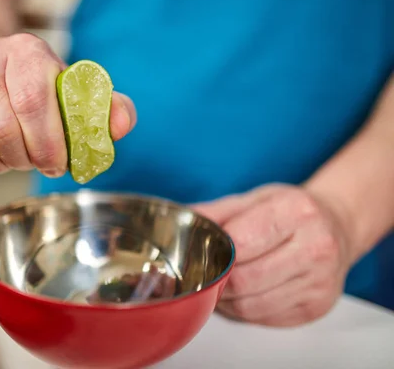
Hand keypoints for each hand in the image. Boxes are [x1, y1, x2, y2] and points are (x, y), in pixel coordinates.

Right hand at [0, 33, 136, 185]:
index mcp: (24, 52)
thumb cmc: (31, 88)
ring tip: (8, 156)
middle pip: (0, 130)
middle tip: (33, 160)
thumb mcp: (69, 90)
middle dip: (24, 159)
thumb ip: (101, 108)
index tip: (57, 162)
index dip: (48, 142)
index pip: (32, 101)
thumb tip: (121, 125)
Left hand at [192, 183, 353, 326]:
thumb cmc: (292, 211)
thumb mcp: (254, 198)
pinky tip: (244, 294)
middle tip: (207, 273)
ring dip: (227, 301)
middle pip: (244, 281)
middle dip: (218, 281)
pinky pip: (264, 319)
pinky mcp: (317, 308)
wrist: (337, 225)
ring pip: (251, 307)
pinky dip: (244, 311)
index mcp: (297, 212)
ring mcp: (320, 283)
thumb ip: (215, 213)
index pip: (241, 244)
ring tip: (221, 286)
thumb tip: (180, 221)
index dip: (215, 253)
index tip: (202, 253)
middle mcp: (316, 248)